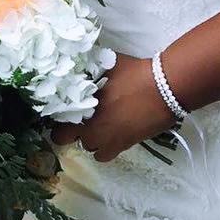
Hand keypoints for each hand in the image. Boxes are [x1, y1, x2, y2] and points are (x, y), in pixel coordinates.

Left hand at [52, 54, 174, 162]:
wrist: (163, 87)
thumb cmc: (133, 73)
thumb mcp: (104, 65)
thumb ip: (87, 71)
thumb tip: (77, 68)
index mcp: (80, 106)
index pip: (55, 121)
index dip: (56, 116)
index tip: (60, 111)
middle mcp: (89, 127)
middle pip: (64, 138)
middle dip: (67, 130)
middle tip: (77, 119)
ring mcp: (106, 139)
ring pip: (86, 147)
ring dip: (87, 138)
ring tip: (96, 125)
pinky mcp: (123, 146)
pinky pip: (104, 155)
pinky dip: (104, 148)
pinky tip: (110, 134)